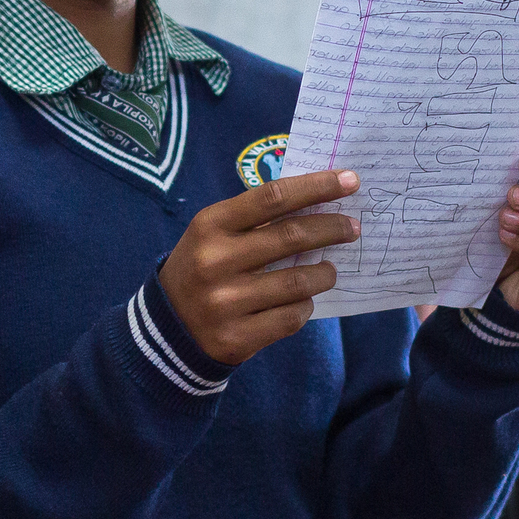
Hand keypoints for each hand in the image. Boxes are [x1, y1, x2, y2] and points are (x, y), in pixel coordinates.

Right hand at [160, 169, 362, 365]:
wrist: (166, 327)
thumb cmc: (202, 267)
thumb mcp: (214, 234)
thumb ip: (257, 219)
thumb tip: (320, 203)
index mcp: (210, 225)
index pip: (273, 197)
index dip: (316, 187)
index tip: (349, 181)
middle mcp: (215, 261)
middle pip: (292, 237)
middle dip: (332, 228)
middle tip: (352, 227)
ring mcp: (225, 302)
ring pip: (298, 283)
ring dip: (325, 273)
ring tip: (330, 269)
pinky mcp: (236, 338)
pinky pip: (291, 318)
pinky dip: (306, 306)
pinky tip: (304, 299)